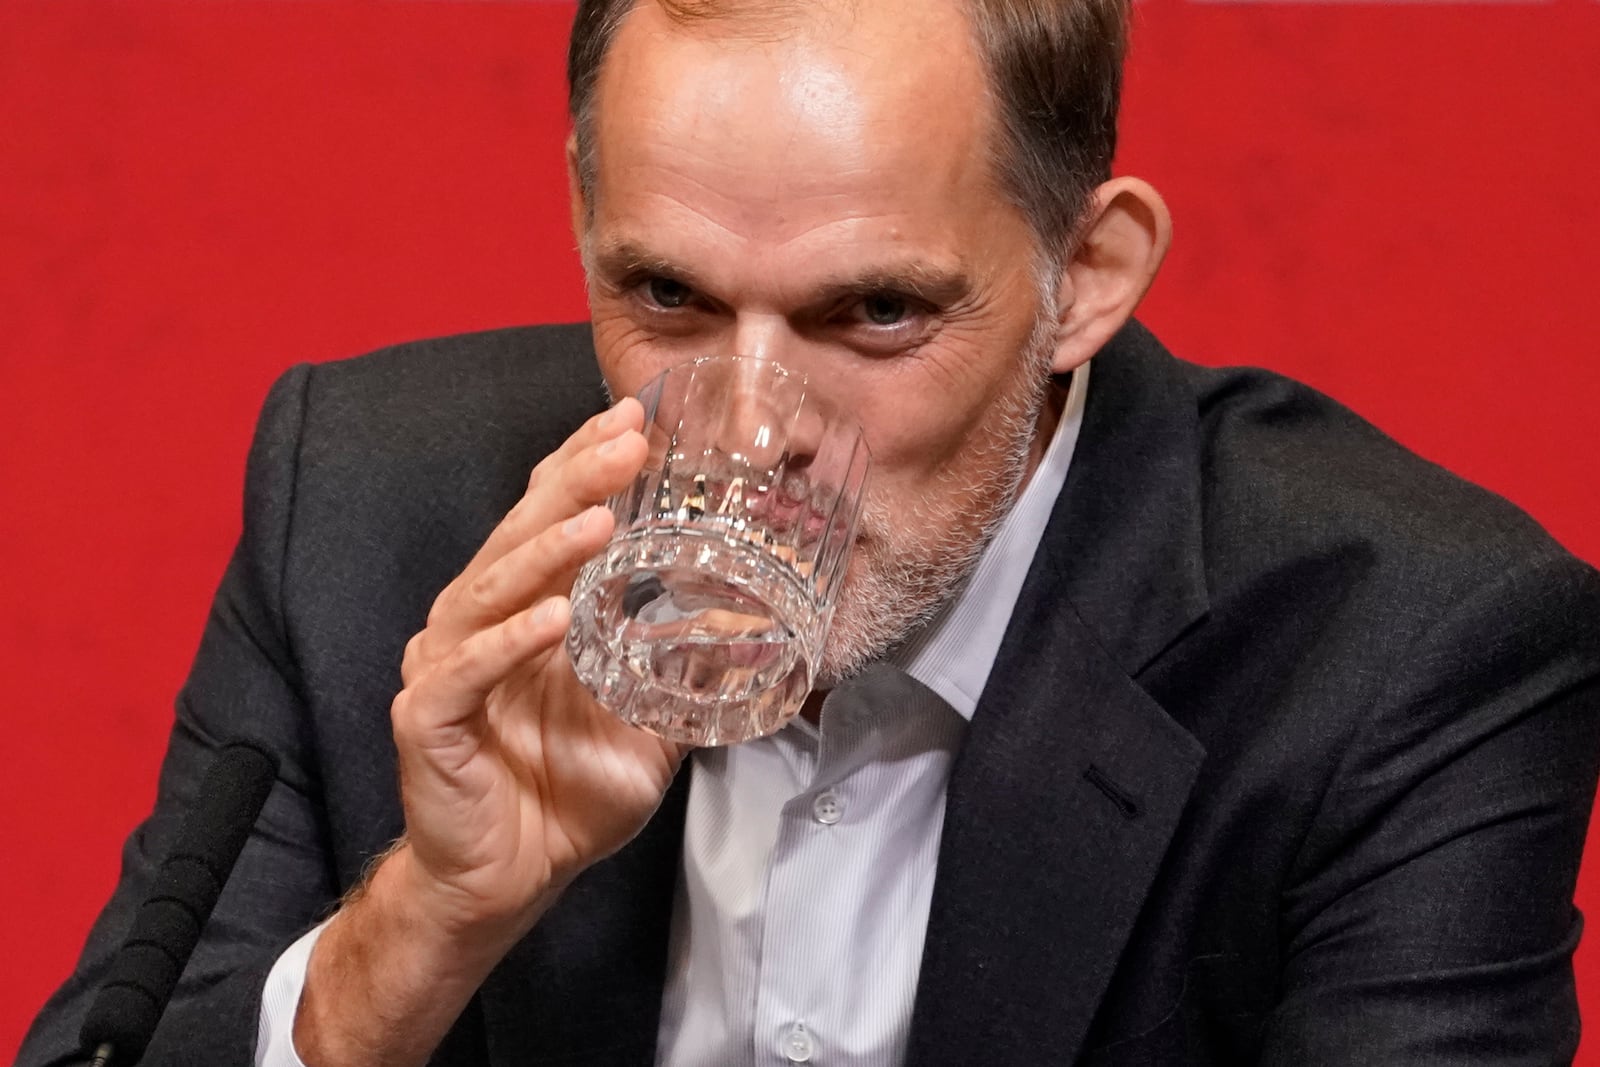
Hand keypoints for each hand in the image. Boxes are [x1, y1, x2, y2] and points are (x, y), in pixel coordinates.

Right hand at [295, 400, 689, 1066]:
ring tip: (599, 523)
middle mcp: (475, 622)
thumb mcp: (642, 723)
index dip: (583, 466)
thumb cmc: (564, 793)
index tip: (632, 419)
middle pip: (519, 536)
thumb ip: (678, 671)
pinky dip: (508, 643)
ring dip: (546, 554)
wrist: (506, 877)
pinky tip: (552, 619)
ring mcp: (444, 666)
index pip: (547, 519)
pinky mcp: (427, 718)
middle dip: (574, 485)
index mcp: (520, 610)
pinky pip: (466, 672)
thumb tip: (751, 631)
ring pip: (489, 591)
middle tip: (625, 444)